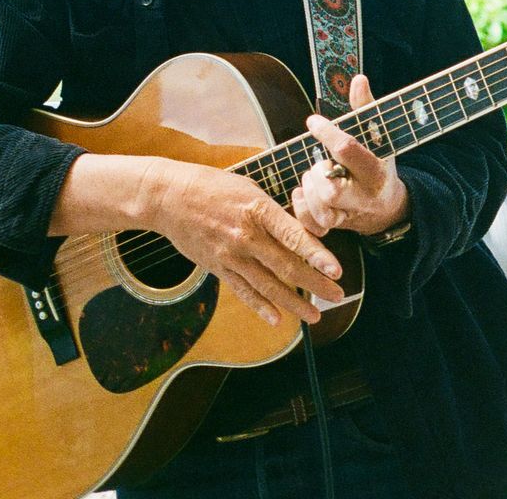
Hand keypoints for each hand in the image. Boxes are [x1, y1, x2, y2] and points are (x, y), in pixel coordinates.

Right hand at [151, 159, 343, 327]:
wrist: (169, 197)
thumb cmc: (213, 186)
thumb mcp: (248, 189)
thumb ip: (271, 213)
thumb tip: (295, 232)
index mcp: (258, 210)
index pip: (293, 236)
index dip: (317, 255)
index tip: (337, 270)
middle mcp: (246, 236)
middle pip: (286, 266)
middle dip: (315, 284)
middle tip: (337, 296)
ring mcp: (231, 255)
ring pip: (268, 285)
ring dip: (293, 303)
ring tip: (314, 316)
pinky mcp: (218, 267)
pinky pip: (243, 291)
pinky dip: (261, 307)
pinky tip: (278, 319)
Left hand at [292, 74, 410, 237]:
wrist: (388, 207)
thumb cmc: (378, 164)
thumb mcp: (379, 136)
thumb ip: (365, 108)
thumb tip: (358, 78)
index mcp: (376, 171)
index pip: (347, 149)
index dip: (326, 132)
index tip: (313, 121)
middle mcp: (363, 197)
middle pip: (332, 190)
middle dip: (318, 172)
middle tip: (320, 162)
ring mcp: (349, 216)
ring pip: (320, 208)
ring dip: (310, 188)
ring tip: (316, 176)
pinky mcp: (335, 228)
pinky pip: (312, 224)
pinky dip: (302, 208)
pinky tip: (306, 193)